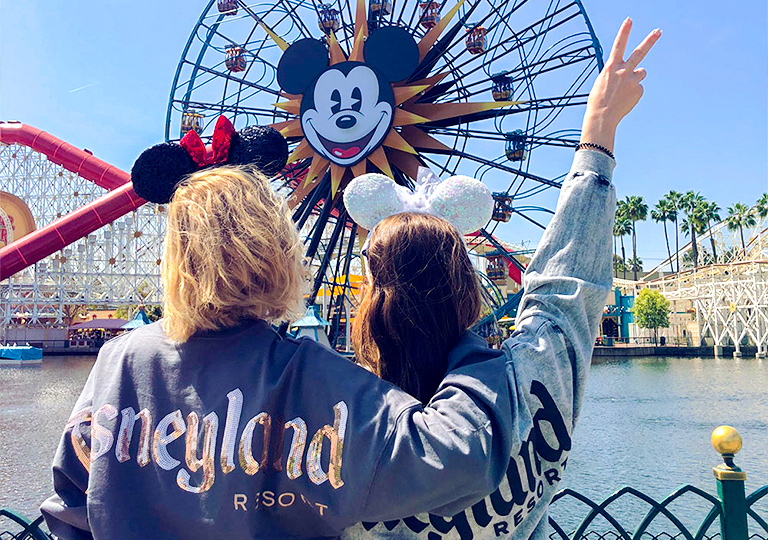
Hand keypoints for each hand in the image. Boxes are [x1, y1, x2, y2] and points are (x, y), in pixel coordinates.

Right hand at [581, 19, 660, 152]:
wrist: (601, 117)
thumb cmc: (599, 100)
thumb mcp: (603, 81)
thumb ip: (618, 72)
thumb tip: (638, 72)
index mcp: (610, 67)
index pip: (618, 45)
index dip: (624, 32)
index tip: (629, 20)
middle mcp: (623, 71)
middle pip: (639, 52)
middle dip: (650, 40)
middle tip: (659, 31)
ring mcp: (632, 81)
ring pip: (641, 73)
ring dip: (636, 78)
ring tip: (624, 90)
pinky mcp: (639, 91)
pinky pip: (639, 88)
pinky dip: (633, 93)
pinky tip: (625, 99)